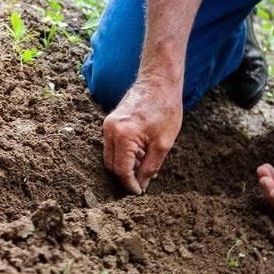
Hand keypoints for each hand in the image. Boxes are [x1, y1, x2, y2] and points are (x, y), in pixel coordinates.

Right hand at [102, 77, 181, 193]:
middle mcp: (110, 130)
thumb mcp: (163, 143)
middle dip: (125, 177)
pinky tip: (140, 153)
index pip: (121, 170)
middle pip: (111, 165)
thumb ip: (150, 167)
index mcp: (123, 136)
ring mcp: (108, 125)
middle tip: (142, 183)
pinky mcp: (110, 122)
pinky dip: (124, 154)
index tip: (139, 192)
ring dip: (125, 165)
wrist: (159, 81)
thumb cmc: (165, 108)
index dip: (130, 184)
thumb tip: (142, 184)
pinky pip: (112, 145)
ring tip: (145, 165)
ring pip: (110, 156)